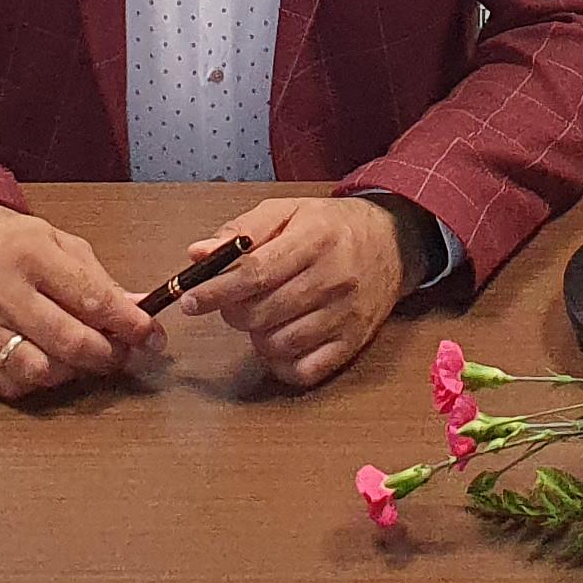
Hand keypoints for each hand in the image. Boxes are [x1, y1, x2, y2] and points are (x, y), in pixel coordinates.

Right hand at [0, 202, 153, 402]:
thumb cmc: (6, 240)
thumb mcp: (57, 241)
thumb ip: (98, 278)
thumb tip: (138, 308)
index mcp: (32, 255)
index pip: (91, 299)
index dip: (129, 324)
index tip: (152, 336)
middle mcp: (4, 293)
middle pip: (69, 341)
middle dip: (108, 354)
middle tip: (124, 353)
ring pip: (41, 371)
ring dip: (74, 372)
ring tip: (85, 357)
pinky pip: (12, 386)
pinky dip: (40, 382)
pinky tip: (50, 363)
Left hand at [183, 196, 406, 390]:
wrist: (392, 243)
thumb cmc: (332, 227)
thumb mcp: (287, 211)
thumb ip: (240, 231)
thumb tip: (198, 254)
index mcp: (315, 239)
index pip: (255, 273)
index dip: (216, 290)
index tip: (190, 299)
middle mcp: (334, 278)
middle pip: (262, 312)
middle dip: (234, 311)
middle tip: (235, 300)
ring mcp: (346, 315)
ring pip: (279, 344)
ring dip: (257, 336)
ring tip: (263, 315)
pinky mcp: (353, 342)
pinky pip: (305, 370)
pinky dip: (281, 362)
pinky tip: (279, 339)